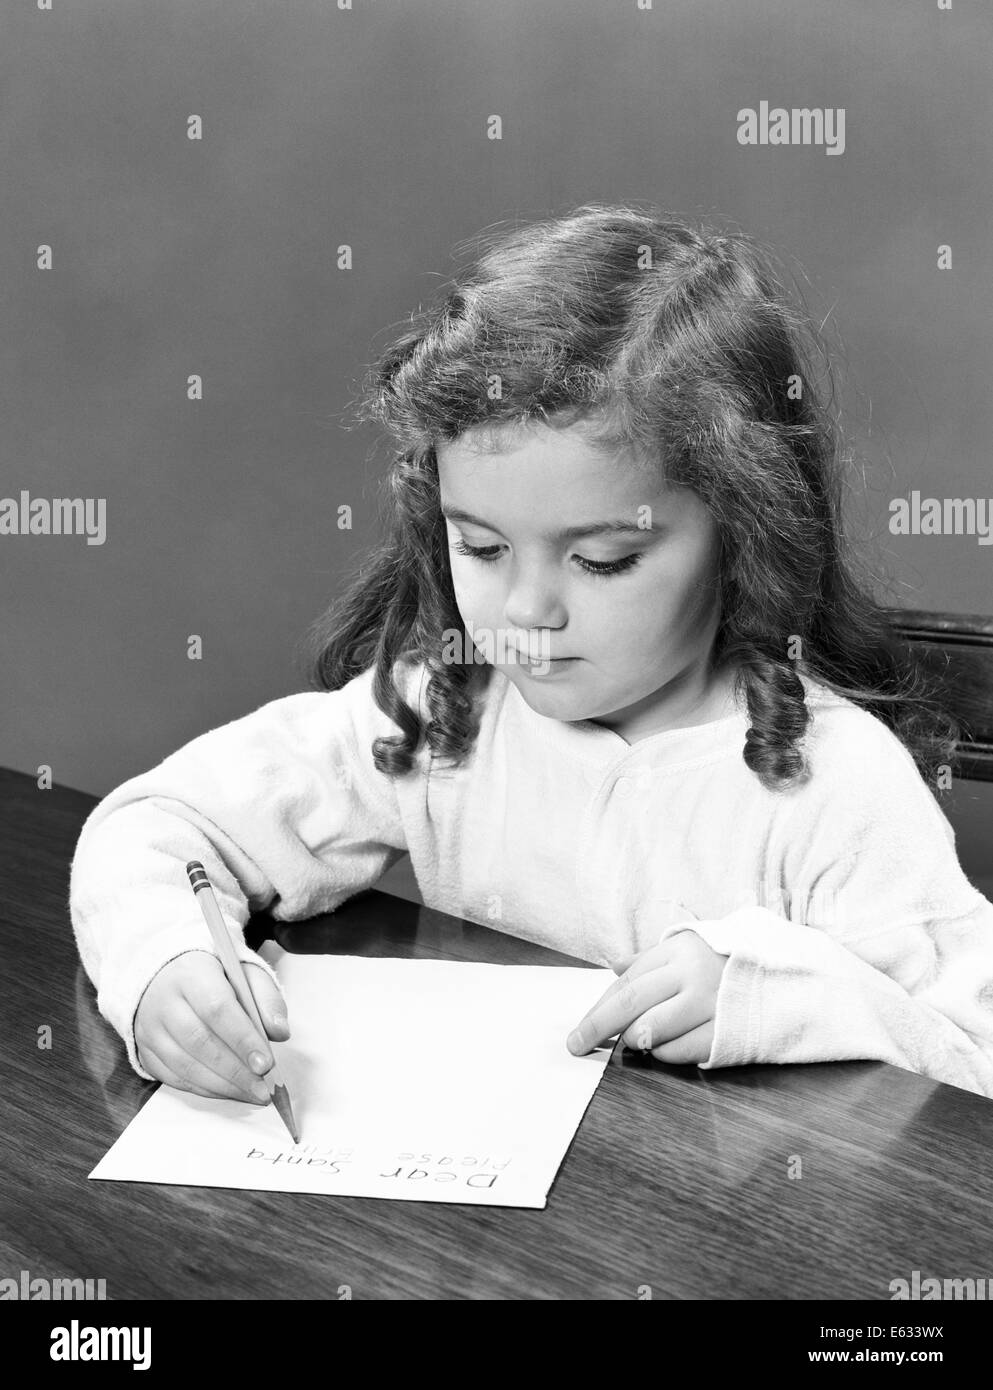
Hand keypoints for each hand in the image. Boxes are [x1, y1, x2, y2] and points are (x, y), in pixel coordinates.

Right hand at [134, 950, 290, 1103]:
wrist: (168, 976)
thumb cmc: (215, 977)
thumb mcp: (245, 973)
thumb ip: (266, 999)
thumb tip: (280, 1032)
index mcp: (191, 974)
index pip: (217, 1009)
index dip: (242, 1039)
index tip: (266, 1063)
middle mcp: (164, 1001)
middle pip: (199, 1042)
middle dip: (236, 1071)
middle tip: (264, 1088)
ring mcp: (150, 1029)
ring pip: (185, 1065)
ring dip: (223, 1086)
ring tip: (253, 1094)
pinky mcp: (145, 1051)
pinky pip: (174, 1078)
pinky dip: (205, 1089)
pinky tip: (229, 1092)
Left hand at [566, 931, 728, 1063]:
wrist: (789, 977)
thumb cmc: (727, 964)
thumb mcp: (690, 947)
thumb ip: (650, 959)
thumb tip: (613, 966)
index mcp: (679, 950)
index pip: (627, 982)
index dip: (598, 1009)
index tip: (578, 1031)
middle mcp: (693, 974)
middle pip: (630, 1004)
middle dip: (597, 1027)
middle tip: (577, 1045)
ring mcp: (711, 1004)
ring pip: (650, 1031)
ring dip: (635, 1040)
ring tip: (637, 1040)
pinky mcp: (727, 1033)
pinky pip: (678, 1053)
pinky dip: (664, 1055)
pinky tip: (666, 1048)